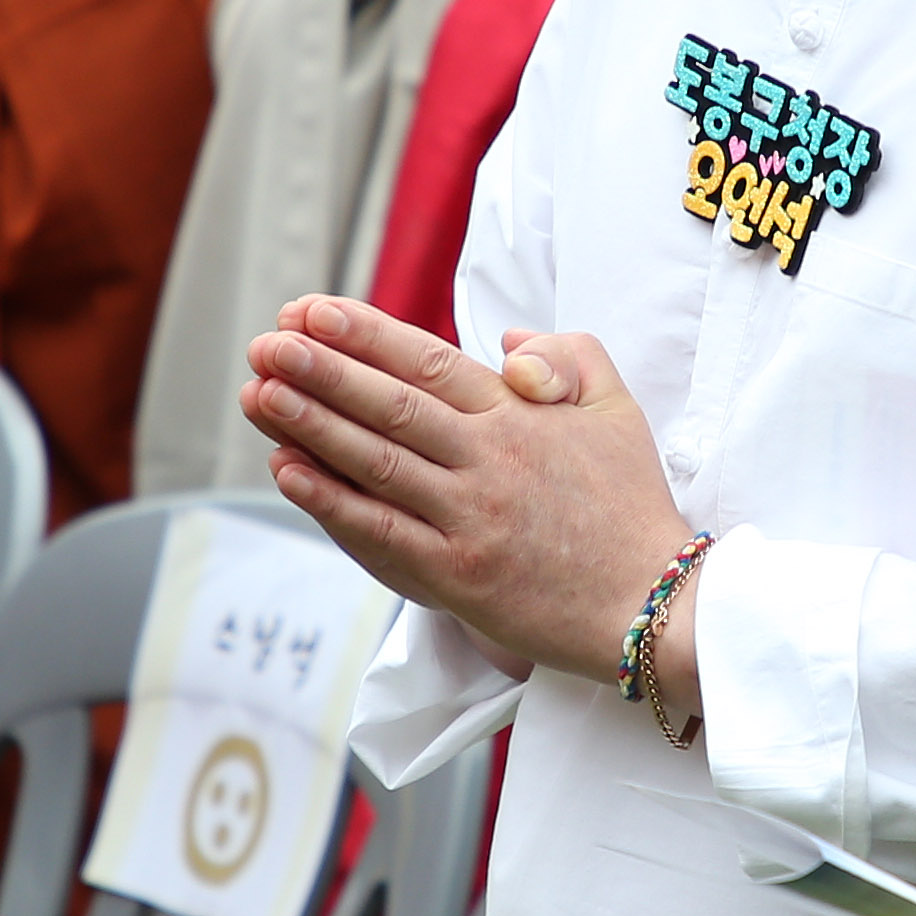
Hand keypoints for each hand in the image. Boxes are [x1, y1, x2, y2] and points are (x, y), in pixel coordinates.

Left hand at [241, 297, 692, 684]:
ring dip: (310, 425)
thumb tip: (505, 342)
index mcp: (520, 416)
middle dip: (319, 369)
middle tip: (265, 343)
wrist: (657, 605)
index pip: (428, 362)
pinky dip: (330, 502)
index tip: (311, 311)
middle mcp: (489, 461)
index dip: (364, 335)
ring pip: (376, 462)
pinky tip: (286, 473)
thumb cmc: (633, 506)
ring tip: (258, 393)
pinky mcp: (459, 576)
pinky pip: (382, 532)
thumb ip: (568, 356)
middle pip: (390, 405)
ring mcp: (469, 520)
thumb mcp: (617, 409)